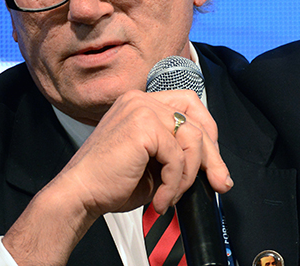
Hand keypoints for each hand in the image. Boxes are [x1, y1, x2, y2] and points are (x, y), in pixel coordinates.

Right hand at [3, 88, 231, 264]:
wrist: (79, 195)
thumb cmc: (112, 183)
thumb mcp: (154, 161)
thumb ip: (180, 152)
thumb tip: (219, 168)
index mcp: (142, 102)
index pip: (190, 104)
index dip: (208, 131)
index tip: (214, 161)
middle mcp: (141, 99)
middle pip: (197, 120)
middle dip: (212, 156)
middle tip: (220, 182)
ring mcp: (141, 109)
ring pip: (192, 139)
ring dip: (189, 174)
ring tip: (173, 196)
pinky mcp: (142, 126)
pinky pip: (177, 157)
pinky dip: (174, 183)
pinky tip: (161, 200)